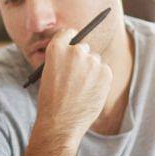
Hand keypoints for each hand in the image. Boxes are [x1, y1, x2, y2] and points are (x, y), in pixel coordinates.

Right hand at [34, 29, 112, 143]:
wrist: (61, 122)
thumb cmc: (50, 101)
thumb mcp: (48, 73)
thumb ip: (62, 60)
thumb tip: (76, 55)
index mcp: (57, 49)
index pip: (68, 33)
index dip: (69, 41)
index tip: (71, 48)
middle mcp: (76, 51)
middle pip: (83, 48)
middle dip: (81, 59)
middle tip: (76, 77)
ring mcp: (92, 61)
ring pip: (95, 61)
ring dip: (91, 71)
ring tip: (81, 90)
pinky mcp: (106, 72)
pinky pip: (104, 71)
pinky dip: (99, 80)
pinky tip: (89, 93)